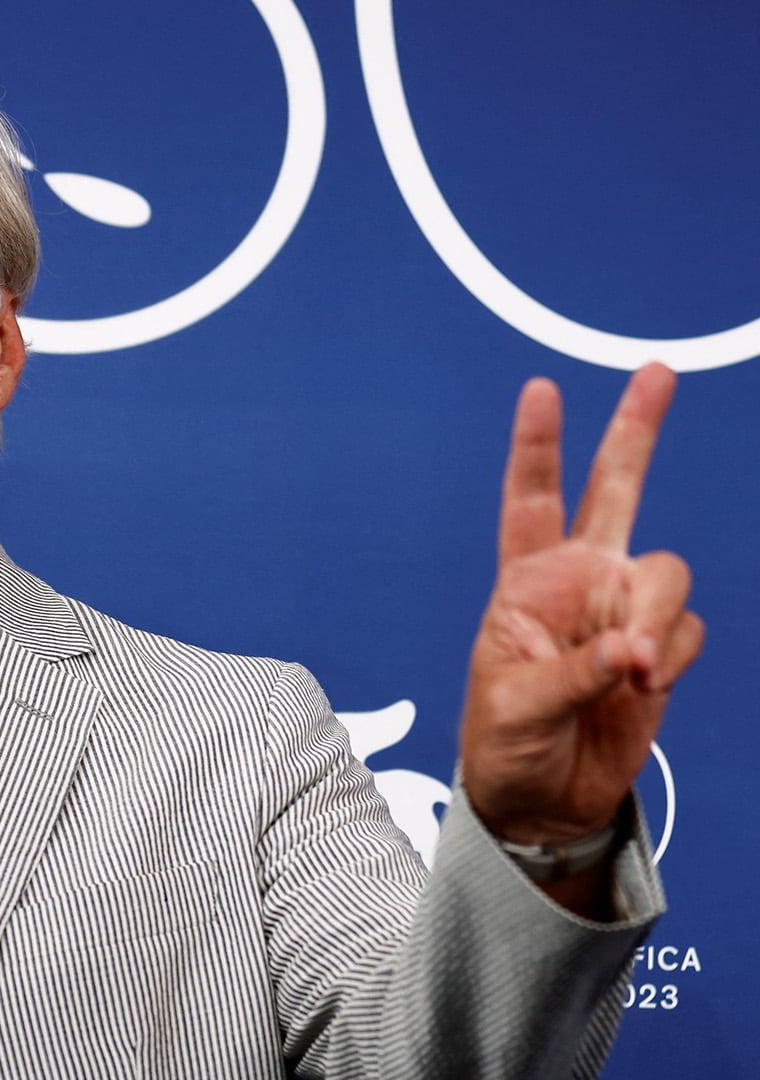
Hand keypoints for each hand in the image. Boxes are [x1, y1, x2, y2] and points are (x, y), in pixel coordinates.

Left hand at [461, 364, 703, 845]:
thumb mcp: (518, 706)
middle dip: (636, 431)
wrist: (541, 799)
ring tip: (633, 669)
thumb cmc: (506, 744)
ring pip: (668, 572)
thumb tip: (634, 648)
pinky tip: (644, 683)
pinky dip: (672, 654)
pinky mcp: (658, 648)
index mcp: (526, 582)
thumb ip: (577, 671)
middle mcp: (579, 582)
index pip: (530, 501)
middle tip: (655, 371)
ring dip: (658, 616)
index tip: (542, 390)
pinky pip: (687, 630)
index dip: (537, 447)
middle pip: (614, 491)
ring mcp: (623, 610)